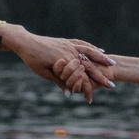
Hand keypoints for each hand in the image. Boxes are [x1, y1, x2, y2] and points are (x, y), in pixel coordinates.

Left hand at [1, 26, 116, 100]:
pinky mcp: (67, 41)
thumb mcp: (44, 73)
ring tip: (112, 62)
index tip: (93, 97)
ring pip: (90, 52)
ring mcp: (70, 45)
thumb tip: (68, 94)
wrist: (26, 42)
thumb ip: (59, 82)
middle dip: (102, 75)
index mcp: (65, 62)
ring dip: (102, 58)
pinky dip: (92, 48)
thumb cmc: (33, 59)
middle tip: (111, 84)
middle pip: (90, 65)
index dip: (88, 88)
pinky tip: (99, 50)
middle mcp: (70, 52)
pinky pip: (83, 44)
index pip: (81, 77)